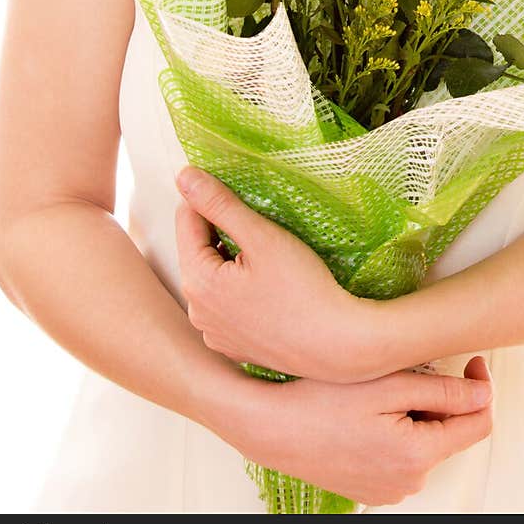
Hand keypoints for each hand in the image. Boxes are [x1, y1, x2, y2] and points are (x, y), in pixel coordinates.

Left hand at [174, 165, 371, 382]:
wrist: (339, 346)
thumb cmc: (304, 289)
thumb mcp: (261, 237)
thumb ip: (219, 204)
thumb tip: (183, 176)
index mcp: (197, 283)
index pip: (187, 220)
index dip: (212, 199)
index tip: (241, 193)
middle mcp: (197, 312)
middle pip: (199, 250)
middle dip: (222, 231)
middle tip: (262, 227)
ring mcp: (215, 334)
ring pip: (214, 278)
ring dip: (231, 260)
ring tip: (269, 256)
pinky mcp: (234, 346)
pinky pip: (227, 305)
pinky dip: (240, 289)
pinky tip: (269, 287)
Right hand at [208, 355, 494, 507]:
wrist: (269, 427)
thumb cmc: (321, 399)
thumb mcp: (389, 382)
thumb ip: (445, 390)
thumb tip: (485, 393)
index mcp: (418, 456)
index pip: (478, 424)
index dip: (481, 387)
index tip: (472, 359)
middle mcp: (409, 482)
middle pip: (448, 432)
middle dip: (437, 397)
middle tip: (405, 367)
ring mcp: (388, 490)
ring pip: (423, 442)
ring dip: (414, 413)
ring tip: (379, 388)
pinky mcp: (370, 488)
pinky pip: (399, 455)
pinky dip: (395, 430)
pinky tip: (366, 411)